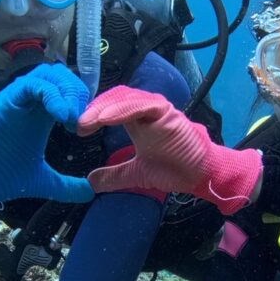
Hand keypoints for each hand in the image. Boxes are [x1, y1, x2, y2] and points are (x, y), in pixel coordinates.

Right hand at [0, 63, 93, 206]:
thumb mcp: (38, 180)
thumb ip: (64, 185)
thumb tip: (90, 191)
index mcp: (41, 116)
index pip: (68, 93)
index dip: (85, 104)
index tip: (88, 129)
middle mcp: (31, 103)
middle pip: (62, 77)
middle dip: (80, 93)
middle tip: (84, 121)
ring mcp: (17, 100)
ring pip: (49, 74)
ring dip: (68, 90)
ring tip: (73, 117)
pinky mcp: (5, 102)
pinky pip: (31, 84)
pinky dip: (52, 93)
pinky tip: (62, 115)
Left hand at [78, 86, 261, 214]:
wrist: (201, 175)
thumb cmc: (175, 169)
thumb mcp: (137, 174)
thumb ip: (114, 176)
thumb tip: (90, 182)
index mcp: (137, 120)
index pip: (110, 106)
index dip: (93, 113)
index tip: (78, 129)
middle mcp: (146, 110)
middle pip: (114, 98)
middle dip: (94, 109)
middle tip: (78, 124)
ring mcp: (157, 109)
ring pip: (125, 99)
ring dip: (104, 108)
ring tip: (87, 122)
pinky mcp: (167, 113)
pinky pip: (142, 106)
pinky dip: (122, 110)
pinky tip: (106, 119)